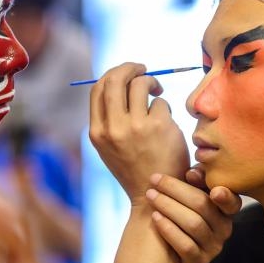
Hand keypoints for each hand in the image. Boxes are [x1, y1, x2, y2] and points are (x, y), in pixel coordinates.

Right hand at [88, 63, 188, 203]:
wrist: (153, 195)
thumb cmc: (134, 166)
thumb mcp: (110, 145)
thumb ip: (110, 117)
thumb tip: (119, 80)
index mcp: (97, 132)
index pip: (98, 88)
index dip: (113, 74)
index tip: (126, 73)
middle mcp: (113, 128)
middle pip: (115, 78)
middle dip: (131, 67)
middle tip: (143, 69)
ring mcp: (136, 127)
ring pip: (141, 84)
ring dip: (151, 84)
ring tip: (158, 96)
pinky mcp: (160, 127)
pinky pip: (161, 102)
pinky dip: (165, 108)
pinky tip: (166, 126)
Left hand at [144, 169, 240, 262]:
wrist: (170, 250)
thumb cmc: (181, 211)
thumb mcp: (191, 193)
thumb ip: (196, 179)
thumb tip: (192, 173)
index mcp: (226, 210)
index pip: (231, 202)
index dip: (224, 196)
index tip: (213, 189)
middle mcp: (224, 229)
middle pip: (203, 206)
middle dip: (176, 189)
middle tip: (154, 180)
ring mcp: (213, 247)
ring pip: (194, 224)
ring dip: (169, 207)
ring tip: (151, 196)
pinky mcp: (199, 262)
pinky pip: (186, 245)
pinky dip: (169, 229)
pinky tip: (155, 217)